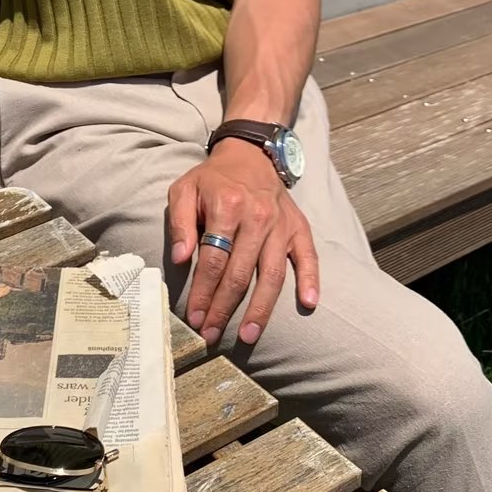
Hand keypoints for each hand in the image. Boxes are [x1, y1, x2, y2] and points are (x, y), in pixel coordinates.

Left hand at [168, 138, 318, 345]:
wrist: (250, 156)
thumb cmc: (212, 179)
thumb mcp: (184, 190)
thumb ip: (179, 224)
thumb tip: (179, 258)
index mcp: (227, 207)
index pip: (213, 260)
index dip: (202, 291)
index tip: (193, 317)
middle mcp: (257, 217)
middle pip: (240, 273)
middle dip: (223, 308)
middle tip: (211, 334)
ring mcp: (281, 225)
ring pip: (272, 274)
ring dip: (261, 309)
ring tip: (248, 335)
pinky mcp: (299, 228)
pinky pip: (308, 257)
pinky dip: (311, 280)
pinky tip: (309, 304)